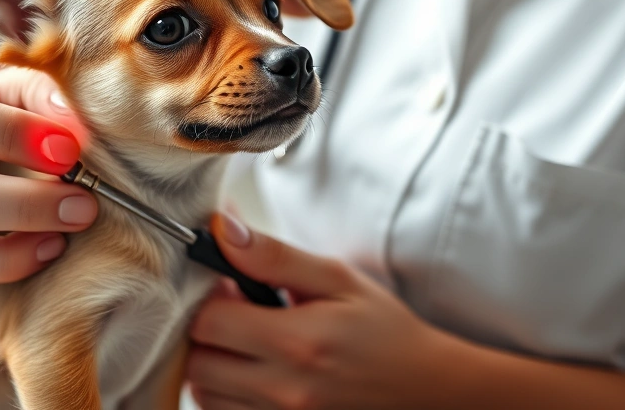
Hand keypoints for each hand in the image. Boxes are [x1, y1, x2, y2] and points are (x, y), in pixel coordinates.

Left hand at [187, 214, 455, 408]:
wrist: (426, 389)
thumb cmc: (384, 332)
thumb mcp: (337, 280)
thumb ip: (274, 256)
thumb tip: (223, 230)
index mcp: (298, 343)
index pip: (208, 322)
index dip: (208, 297)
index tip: (228, 286)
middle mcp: (284, 390)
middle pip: (198, 362)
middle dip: (205, 331)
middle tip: (234, 312)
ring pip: (204, 393)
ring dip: (213, 363)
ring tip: (245, 342)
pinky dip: (226, 392)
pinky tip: (251, 370)